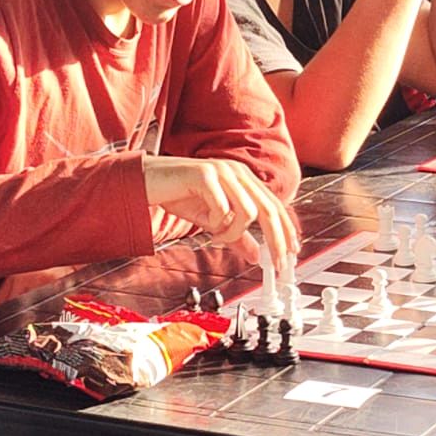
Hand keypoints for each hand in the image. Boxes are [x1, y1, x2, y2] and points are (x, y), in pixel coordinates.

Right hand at [142, 156, 298, 263]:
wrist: (145, 182)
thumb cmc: (179, 196)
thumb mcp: (213, 222)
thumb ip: (237, 237)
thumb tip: (257, 256)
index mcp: (244, 179)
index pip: (274, 206)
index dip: (286, 231)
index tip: (290, 254)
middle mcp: (237, 172)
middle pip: (269, 210)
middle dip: (275, 241)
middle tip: (275, 264)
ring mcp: (222, 171)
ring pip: (248, 212)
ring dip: (233, 233)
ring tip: (216, 235)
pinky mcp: (205, 174)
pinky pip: (222, 209)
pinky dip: (216, 223)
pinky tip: (204, 222)